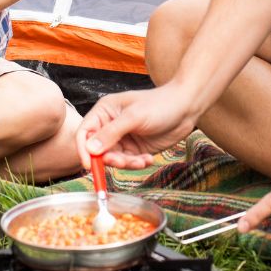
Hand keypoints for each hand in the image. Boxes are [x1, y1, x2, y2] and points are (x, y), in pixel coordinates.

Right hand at [76, 85, 201, 169]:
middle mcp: (110, 126)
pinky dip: (137, 164)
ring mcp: (123, 138)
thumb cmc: (160, 104)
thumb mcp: (134, 117)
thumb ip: (111, 133)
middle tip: (123, 161)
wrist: (186, 108)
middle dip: (110, 159)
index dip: (84, 149)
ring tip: (141, 160)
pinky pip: (129, 163)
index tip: (89, 165)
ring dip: (126, 164)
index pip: (84, 132)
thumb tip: (90, 149)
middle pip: (98, 150)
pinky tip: (149, 159)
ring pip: (114, 159)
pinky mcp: (136, 149)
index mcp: (105, 112)